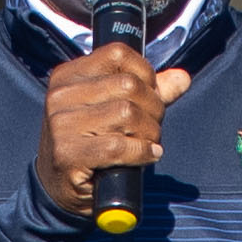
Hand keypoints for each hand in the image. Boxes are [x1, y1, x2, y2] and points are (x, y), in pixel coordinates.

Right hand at [36, 44, 191, 214]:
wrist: (58, 187)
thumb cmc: (90, 144)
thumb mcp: (114, 110)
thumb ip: (148, 92)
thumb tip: (182, 78)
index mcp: (68, 76)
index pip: (119, 53)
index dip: (146, 74)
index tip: (149, 97)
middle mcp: (61, 95)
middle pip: (129, 85)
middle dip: (153, 108)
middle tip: (151, 127)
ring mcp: (61, 124)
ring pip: (128, 114)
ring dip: (150, 133)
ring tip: (146, 143)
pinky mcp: (68, 153)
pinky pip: (120, 146)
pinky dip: (143, 153)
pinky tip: (147, 156)